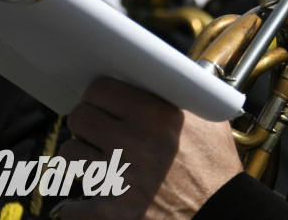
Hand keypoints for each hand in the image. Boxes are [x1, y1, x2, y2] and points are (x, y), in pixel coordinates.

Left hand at [55, 77, 242, 219]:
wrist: (219, 214)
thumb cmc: (215, 169)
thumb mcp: (210, 122)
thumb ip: (183, 98)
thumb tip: (164, 80)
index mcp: (157, 115)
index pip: (101, 89)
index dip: (100, 95)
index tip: (104, 104)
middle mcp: (133, 142)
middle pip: (79, 118)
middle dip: (86, 123)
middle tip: (97, 131)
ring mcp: (117, 178)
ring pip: (69, 154)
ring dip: (81, 158)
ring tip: (97, 162)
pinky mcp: (108, 212)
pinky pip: (69, 206)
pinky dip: (76, 206)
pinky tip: (91, 201)